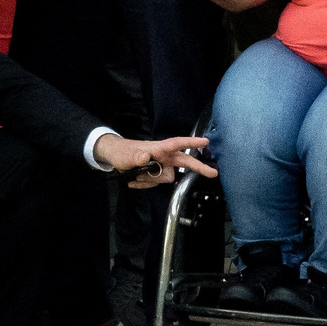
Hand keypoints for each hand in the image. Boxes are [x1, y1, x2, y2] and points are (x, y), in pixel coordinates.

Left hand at [95, 134, 216, 188]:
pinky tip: (133, 180)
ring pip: (166, 177)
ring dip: (150, 180)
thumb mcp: (127, 156)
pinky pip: (155, 183)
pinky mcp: (155, 174)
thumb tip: (145, 157)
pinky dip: (144, 184)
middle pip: (184, 162)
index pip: (177, 144)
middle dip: (197, 167)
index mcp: (159, 148)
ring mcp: (160, 166)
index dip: (191, 142)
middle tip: (213, 173)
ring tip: (135, 175)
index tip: (205, 141)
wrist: (113, 157)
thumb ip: (137, 157)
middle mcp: (163, 157)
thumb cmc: (122, 152)